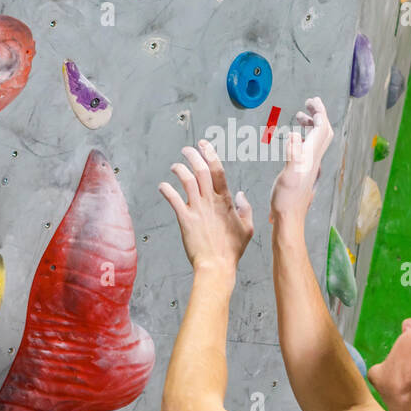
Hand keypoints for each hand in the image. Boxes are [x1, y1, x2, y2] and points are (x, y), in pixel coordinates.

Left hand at [160, 140, 253, 276]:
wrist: (216, 266)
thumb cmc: (232, 250)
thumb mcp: (248, 228)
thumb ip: (246, 209)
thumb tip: (242, 195)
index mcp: (226, 201)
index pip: (218, 171)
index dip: (210, 155)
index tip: (204, 145)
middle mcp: (210, 201)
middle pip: (200, 170)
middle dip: (193, 155)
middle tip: (187, 149)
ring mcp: (197, 209)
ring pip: (186, 181)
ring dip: (179, 169)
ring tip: (175, 166)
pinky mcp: (185, 219)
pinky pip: (173, 199)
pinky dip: (166, 190)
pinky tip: (163, 186)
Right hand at [270, 97, 333, 220]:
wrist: (289, 219)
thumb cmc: (286, 201)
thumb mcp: (287, 176)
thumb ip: (292, 154)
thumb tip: (293, 135)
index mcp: (310, 158)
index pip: (321, 129)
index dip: (319, 112)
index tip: (312, 101)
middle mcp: (314, 161)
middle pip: (324, 132)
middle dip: (319, 115)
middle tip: (308, 104)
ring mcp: (311, 167)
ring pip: (317, 140)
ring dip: (312, 126)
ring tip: (300, 118)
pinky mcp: (305, 172)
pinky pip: (310, 148)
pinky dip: (305, 137)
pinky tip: (295, 141)